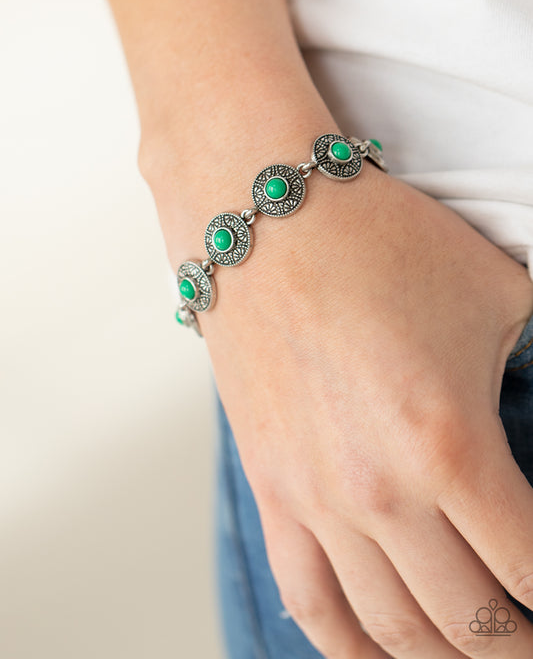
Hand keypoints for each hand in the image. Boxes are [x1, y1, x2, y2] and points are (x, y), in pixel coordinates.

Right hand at [160, 153, 532, 657]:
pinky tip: (377, 653)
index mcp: (452, 445)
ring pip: (389, 630)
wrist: (267, 216)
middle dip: (513, 644)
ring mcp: (315, 498)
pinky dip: (349, 648)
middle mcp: (380, 491)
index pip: (530, 571)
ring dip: (440, 657)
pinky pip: (309, 600)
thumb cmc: (381, 244)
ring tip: (470, 652)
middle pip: (468, 622)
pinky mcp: (271, 486)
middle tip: (528, 636)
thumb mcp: (503, 294)